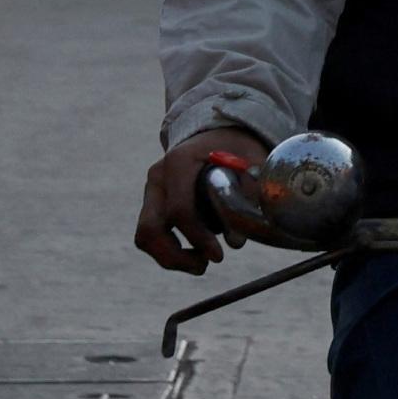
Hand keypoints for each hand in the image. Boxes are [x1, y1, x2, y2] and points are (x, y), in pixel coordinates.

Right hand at [138, 128, 257, 273]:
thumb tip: (241, 237)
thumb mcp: (250, 159)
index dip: (198, 238)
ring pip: (145, 236)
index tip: (218, 255)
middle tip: (204, 265)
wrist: (217, 133)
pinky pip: (150, 234)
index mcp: (179, 162)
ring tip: (200, 263)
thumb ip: (252, 191)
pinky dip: (168, 250)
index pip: (180, 210)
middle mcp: (158, 177)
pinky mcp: (152, 203)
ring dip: (170, 258)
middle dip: (175, 257)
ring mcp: (152, 190)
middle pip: (149, 229)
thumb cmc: (236, 147)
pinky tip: (194, 252)